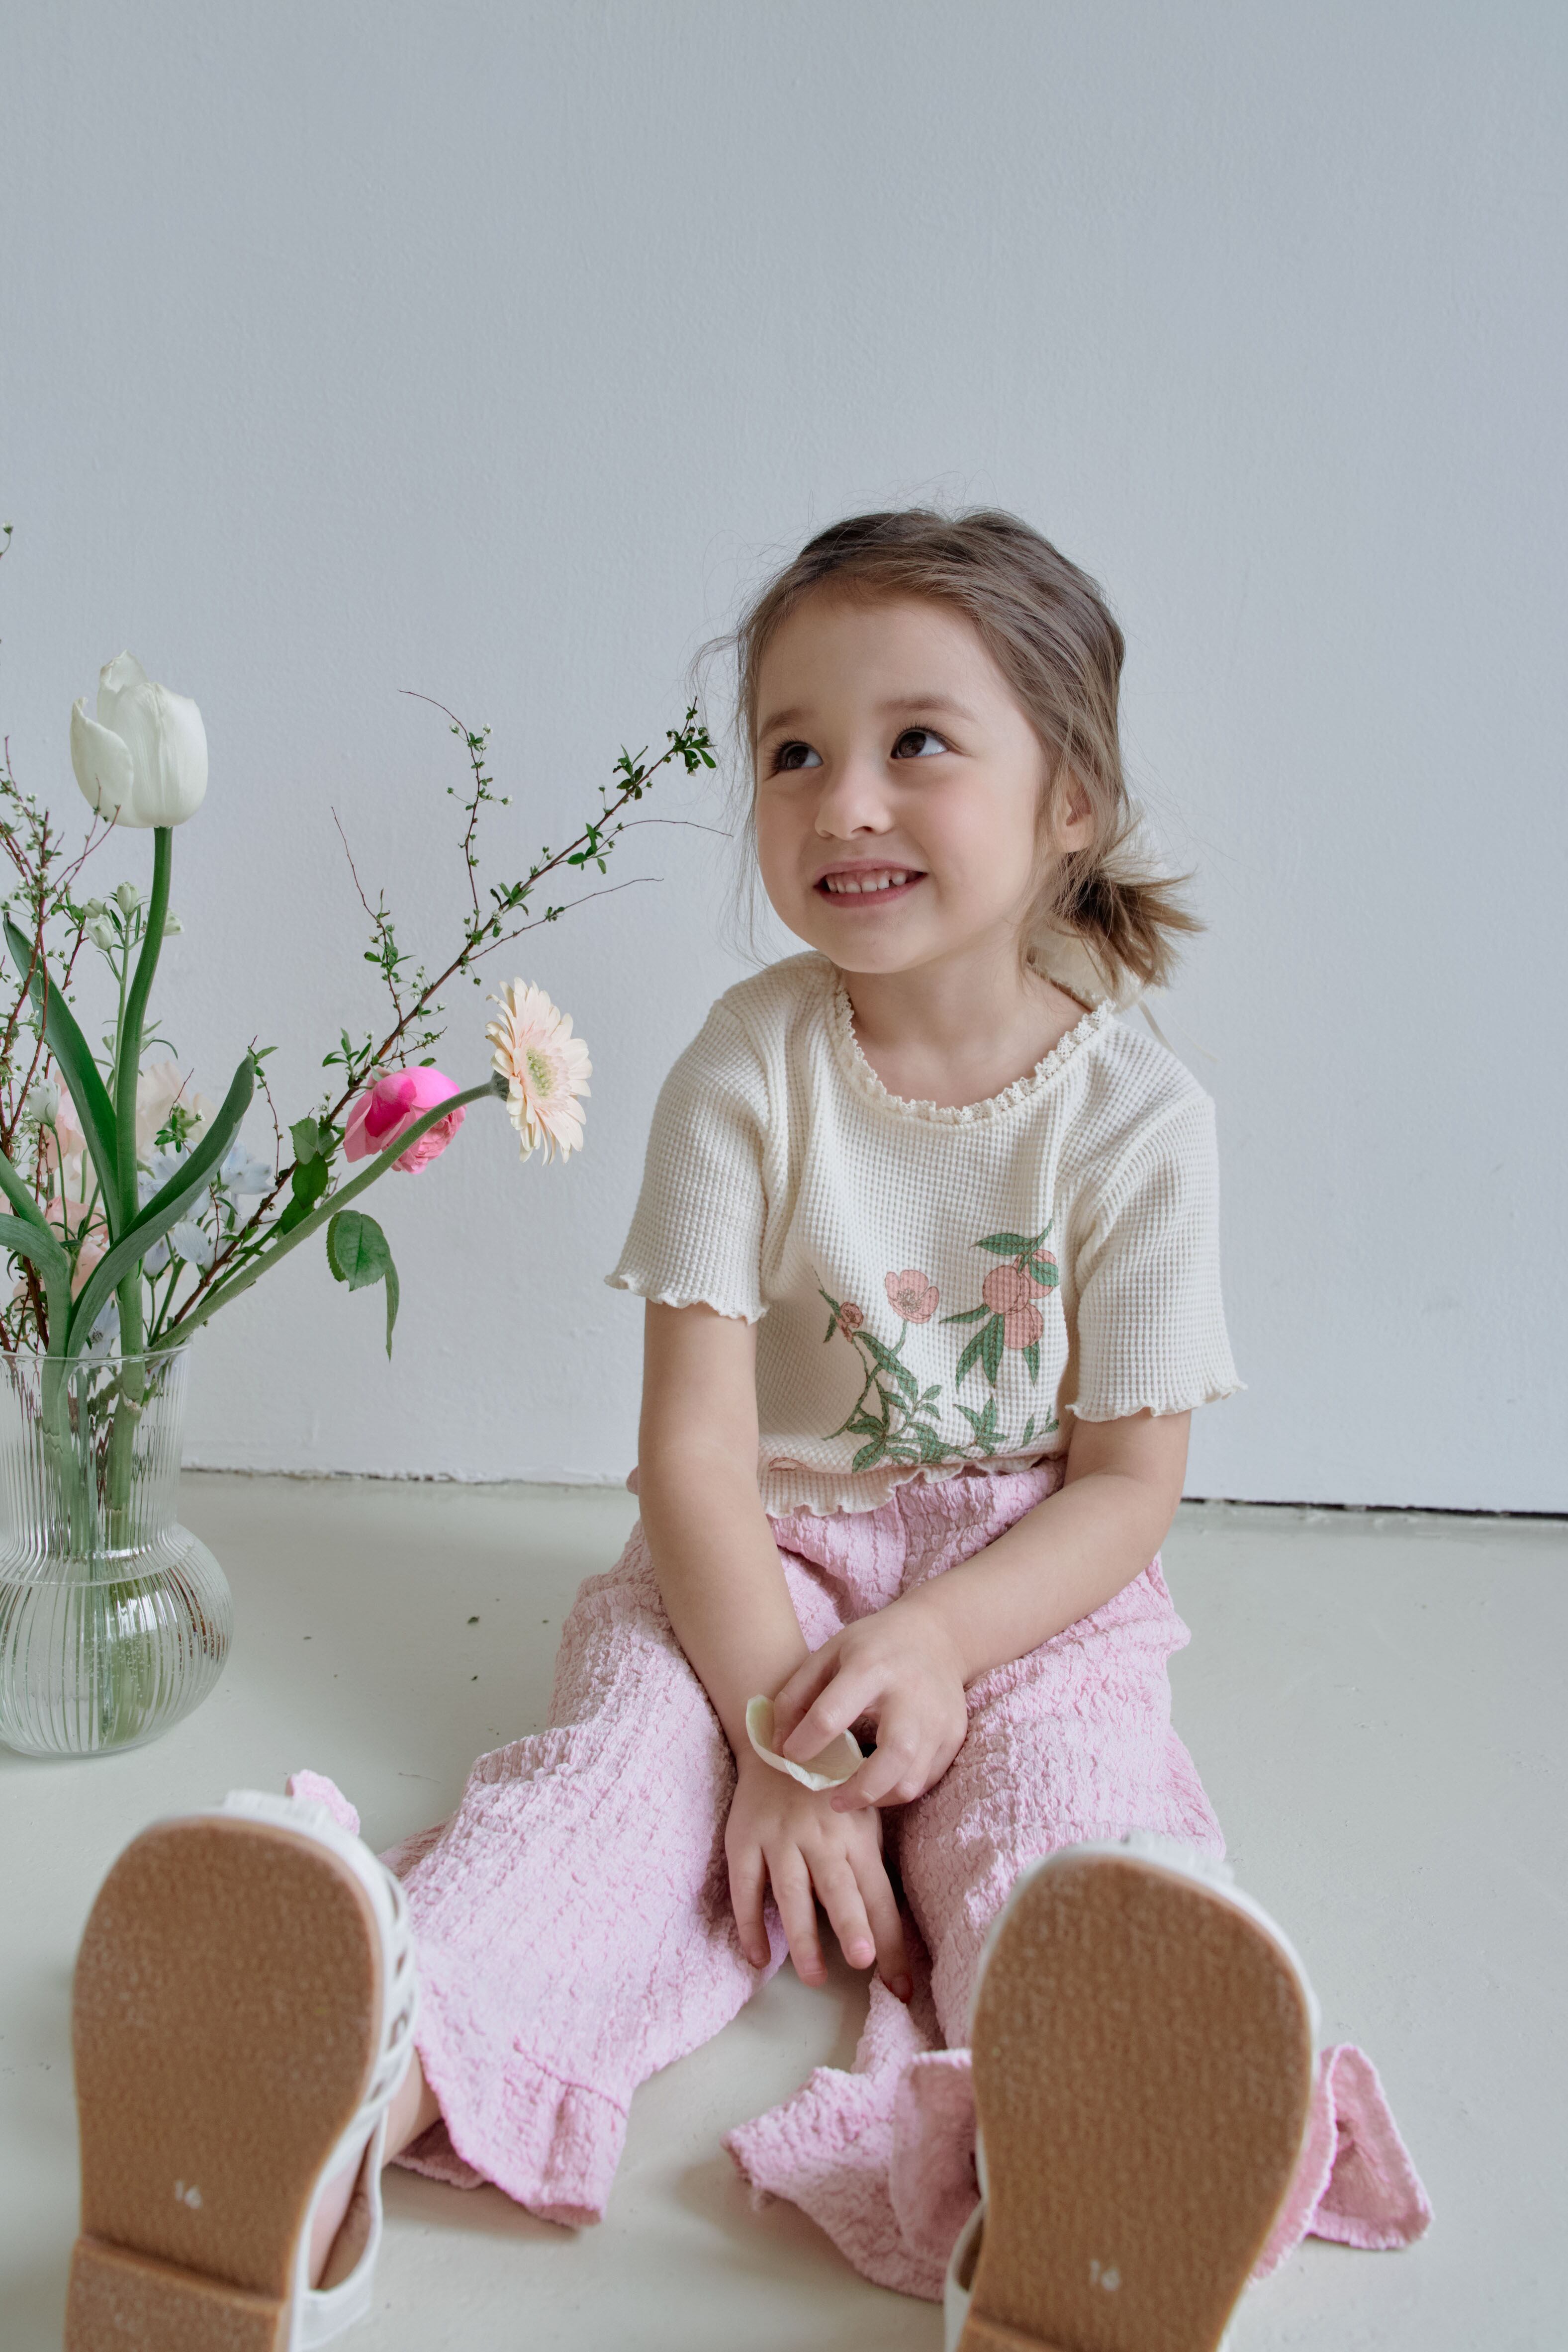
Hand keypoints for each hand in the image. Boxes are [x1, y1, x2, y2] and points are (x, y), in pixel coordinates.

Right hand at [726, 1752, 910, 1999]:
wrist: (776, 1742)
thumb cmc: (830, 1791)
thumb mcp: (862, 1816)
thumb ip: (870, 1863)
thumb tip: (887, 1927)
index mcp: (855, 1836)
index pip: (878, 1896)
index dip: (891, 1943)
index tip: (903, 1988)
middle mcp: (820, 1837)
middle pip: (837, 1886)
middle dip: (851, 1923)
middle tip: (863, 1960)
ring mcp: (779, 1838)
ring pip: (791, 1891)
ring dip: (802, 1936)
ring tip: (814, 1978)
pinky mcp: (744, 1841)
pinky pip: (744, 1887)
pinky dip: (749, 1922)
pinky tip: (758, 1956)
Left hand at [771, 1593, 968, 1812]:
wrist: (939, 1635)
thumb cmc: (873, 1646)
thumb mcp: (828, 1653)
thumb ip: (796, 1695)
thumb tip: (776, 1746)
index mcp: (870, 1667)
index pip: (830, 1716)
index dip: (803, 1745)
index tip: (790, 1757)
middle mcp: (910, 1695)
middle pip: (892, 1757)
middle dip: (857, 1790)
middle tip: (832, 1800)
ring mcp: (938, 1719)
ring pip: (912, 1780)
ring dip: (877, 1798)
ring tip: (854, 1793)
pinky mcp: (953, 1736)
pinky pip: (925, 1780)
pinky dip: (898, 1790)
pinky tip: (879, 1782)